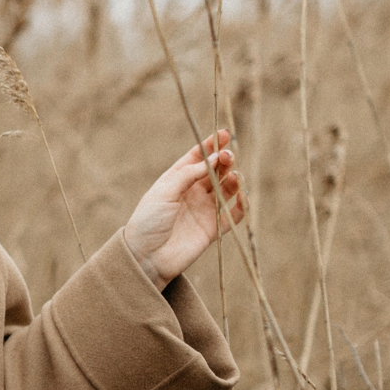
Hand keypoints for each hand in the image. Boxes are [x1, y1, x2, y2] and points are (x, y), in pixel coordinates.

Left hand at [123, 130, 245, 291]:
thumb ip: (188, 174)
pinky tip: (243, 197)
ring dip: (233, 180)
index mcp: (176, 179)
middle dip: (224, 160)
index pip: (197, 158)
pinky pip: (233, 214)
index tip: (223, 134)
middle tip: (229, 156)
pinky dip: (241, 206)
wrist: (146, 256)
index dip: (210, 145)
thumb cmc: (148, 220)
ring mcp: (204, 210)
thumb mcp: (164, 191)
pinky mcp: (213, 229)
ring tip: (234, 176)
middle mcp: (192, 192)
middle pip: (215, 171)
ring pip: (226, 189)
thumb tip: (213, 159)